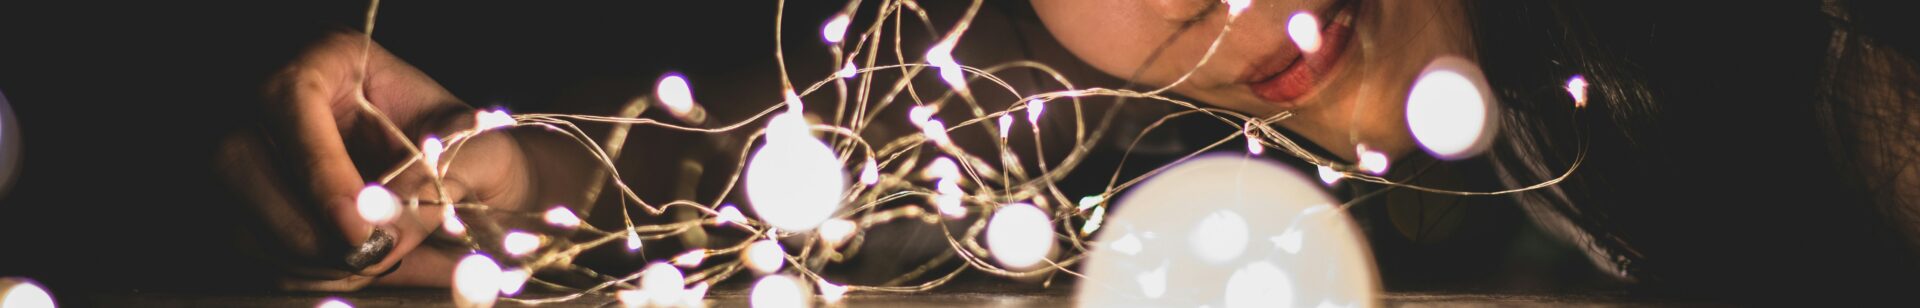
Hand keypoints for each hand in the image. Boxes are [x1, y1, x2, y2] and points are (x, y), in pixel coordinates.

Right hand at [217, 29, 532, 289]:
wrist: (467, 178)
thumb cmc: (471, 150)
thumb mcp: (478, 152)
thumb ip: (440, 180)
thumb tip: (387, 230)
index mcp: (329, 58)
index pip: (291, 99)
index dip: (319, 168)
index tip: (359, 226)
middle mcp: (273, 98)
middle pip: (237, 158)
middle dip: (302, 226)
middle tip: (366, 258)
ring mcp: (251, 149)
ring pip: (236, 214)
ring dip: (306, 259)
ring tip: (374, 266)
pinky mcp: (247, 201)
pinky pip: (251, 248)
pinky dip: (302, 273)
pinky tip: (353, 274)